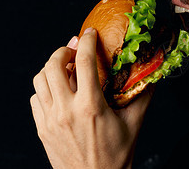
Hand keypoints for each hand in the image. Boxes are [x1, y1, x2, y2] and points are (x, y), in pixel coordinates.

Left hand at [30, 28, 152, 167]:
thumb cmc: (116, 155)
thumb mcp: (134, 123)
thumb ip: (143, 97)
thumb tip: (153, 76)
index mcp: (90, 106)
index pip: (85, 62)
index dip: (88, 42)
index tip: (90, 33)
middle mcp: (66, 110)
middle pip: (53, 66)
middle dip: (64, 51)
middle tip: (75, 49)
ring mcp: (50, 120)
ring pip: (39, 80)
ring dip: (51, 68)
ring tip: (65, 68)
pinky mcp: (42, 128)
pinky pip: (35, 99)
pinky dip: (45, 88)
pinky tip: (58, 90)